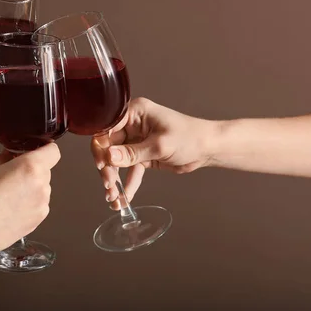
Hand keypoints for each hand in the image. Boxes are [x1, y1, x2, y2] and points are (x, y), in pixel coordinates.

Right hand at [0, 143, 60, 260]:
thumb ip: (4, 158)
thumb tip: (12, 156)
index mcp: (30, 168)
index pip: (53, 151)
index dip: (43, 148)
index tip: (28, 151)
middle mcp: (42, 188)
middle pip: (45, 171)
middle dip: (31, 169)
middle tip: (7, 173)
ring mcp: (41, 208)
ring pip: (40, 189)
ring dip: (29, 187)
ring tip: (4, 195)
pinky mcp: (35, 224)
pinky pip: (36, 206)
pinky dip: (27, 203)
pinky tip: (6, 209)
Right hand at [91, 97, 213, 209]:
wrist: (208, 149)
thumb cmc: (190, 138)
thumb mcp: (159, 145)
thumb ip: (132, 153)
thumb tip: (109, 158)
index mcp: (134, 113)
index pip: (107, 128)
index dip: (102, 147)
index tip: (102, 166)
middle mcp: (132, 124)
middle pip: (109, 146)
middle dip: (107, 168)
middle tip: (109, 186)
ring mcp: (136, 140)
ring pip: (117, 160)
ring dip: (114, 178)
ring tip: (113, 197)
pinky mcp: (142, 154)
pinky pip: (129, 169)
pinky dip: (127, 183)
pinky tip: (124, 198)